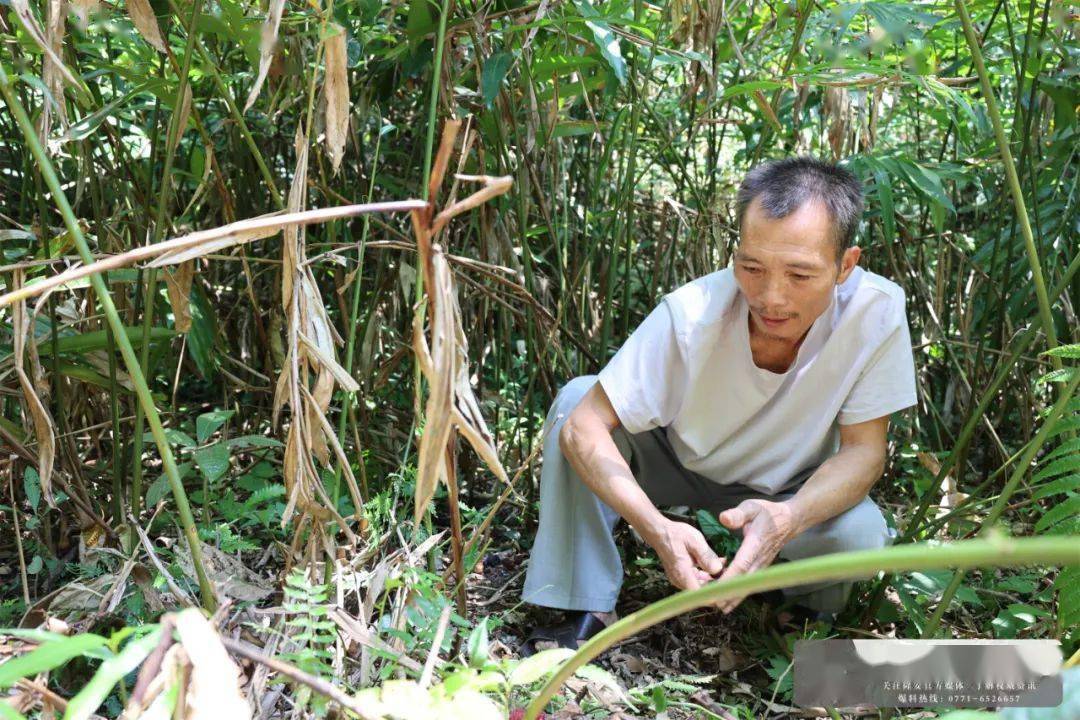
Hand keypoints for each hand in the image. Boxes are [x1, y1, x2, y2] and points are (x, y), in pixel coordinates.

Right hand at [643, 518, 726, 603]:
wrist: (660, 532)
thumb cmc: (676, 535)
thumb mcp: (694, 540)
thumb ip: (706, 556)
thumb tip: (718, 569)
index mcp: (682, 574)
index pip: (700, 595)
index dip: (715, 595)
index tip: (728, 588)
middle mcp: (680, 581)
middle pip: (702, 593)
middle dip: (717, 585)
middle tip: (729, 571)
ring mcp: (680, 581)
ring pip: (701, 588)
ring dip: (713, 580)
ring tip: (723, 565)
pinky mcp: (682, 578)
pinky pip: (697, 582)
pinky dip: (707, 576)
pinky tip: (714, 564)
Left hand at [714, 499, 801, 613]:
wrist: (789, 521)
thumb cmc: (767, 513)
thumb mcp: (751, 506)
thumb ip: (737, 514)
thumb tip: (723, 519)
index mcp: (756, 544)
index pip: (742, 564)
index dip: (730, 578)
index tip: (717, 589)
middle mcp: (760, 559)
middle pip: (744, 581)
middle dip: (728, 594)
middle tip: (709, 603)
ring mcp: (762, 566)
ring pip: (747, 586)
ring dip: (732, 597)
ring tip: (715, 605)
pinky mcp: (761, 569)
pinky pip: (750, 584)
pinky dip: (738, 593)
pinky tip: (726, 601)